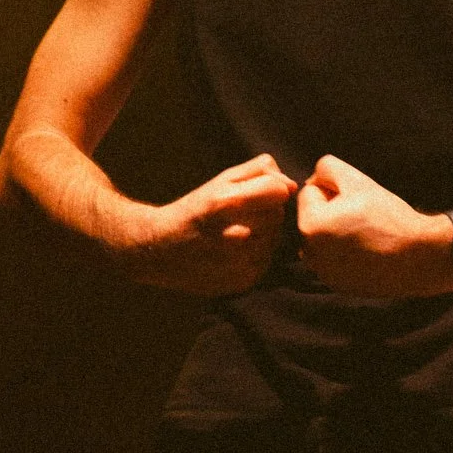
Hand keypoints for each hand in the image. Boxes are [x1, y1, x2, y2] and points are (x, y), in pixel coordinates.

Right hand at [137, 154, 296, 294]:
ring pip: (275, 237)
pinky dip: (257, 254)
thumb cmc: (194, 210)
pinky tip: (235, 251)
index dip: (272, 190)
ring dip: (264, 233)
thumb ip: (259, 171)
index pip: (279, 191)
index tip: (258, 193)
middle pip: (278, 214)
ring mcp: (240, 262)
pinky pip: (267, 260)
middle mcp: (235, 235)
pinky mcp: (243, 281)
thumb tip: (292, 185)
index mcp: (226, 203)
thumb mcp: (220, 181)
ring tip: (237, 232)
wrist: (161, 251)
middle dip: (266, 210)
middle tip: (242, 214)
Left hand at [296, 155, 452, 297]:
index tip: (356, 200)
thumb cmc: (388, 218)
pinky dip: (343, 252)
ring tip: (365, 233)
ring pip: (322, 237)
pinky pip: (331, 258)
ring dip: (335, 231)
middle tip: (362, 216)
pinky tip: (366, 250)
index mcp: (310, 225)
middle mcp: (310, 252)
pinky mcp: (336, 284)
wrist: (417, 258)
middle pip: (313, 216)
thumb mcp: (357, 180)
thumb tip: (314, 180)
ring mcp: (322, 271)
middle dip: (331, 211)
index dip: (334, 189)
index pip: (310, 192)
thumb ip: (327, 167)